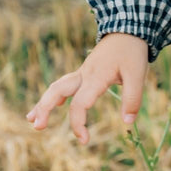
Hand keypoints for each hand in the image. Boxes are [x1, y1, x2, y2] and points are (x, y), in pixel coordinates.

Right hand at [25, 32, 148, 144]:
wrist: (128, 29)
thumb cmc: (132, 52)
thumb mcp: (138, 74)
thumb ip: (133, 98)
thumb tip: (127, 122)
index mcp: (96, 77)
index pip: (80, 103)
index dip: (78, 123)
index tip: (84, 141)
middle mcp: (84, 74)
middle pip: (58, 90)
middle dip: (44, 108)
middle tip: (37, 127)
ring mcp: (82, 72)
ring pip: (57, 86)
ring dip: (44, 102)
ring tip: (32, 119)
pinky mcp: (84, 72)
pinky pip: (65, 83)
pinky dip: (55, 95)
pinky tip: (52, 104)